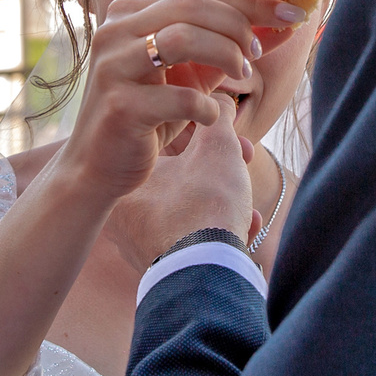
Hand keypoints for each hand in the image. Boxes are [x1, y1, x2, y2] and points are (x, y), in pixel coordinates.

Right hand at [53, 0, 294, 209]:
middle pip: (192, 6)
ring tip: (240, 76)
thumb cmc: (151, 116)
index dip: (252, 1)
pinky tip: (208, 118)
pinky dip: (206, 107)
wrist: (100, 166)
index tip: (294, 13)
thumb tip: (284, 24)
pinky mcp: (119, 105)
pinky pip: (179, 96)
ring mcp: (112, 66)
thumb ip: (231, 47)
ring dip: (225, 55)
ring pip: (181, 37)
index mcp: (131, 13)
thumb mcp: (194, 75)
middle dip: (238, 27)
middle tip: (257, 54)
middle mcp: (114, 30)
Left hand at [101, 115, 255, 273]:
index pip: (164, 148)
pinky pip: (191, 245)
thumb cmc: (207, 207)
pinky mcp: (163, 274)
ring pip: (189, 215)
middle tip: (243, 162)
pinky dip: (218, 234)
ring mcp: (142, 250)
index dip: (203, 137)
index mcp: (128, 184)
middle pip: (179, 182)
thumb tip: (219, 100)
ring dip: (223, 204)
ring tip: (249, 204)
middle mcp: (125, 220)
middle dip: (219, 172)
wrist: (208, 276)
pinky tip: (245, 228)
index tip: (229, 137)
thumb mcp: (217, 150)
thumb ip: (218, 119)